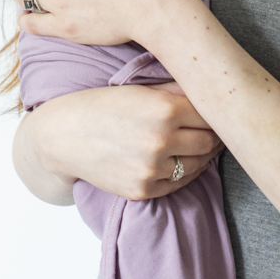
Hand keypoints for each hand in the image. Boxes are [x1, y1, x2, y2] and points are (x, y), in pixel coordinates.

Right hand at [16, 84, 223, 202]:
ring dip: (202, 155)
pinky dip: (183, 172)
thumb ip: (174, 90)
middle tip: (214, 129)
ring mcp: (151, 169)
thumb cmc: (98, 105)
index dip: (216, 111)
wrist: (61, 136)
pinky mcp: (143, 190)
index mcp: (163, 109)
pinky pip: (178, 184)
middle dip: (213, 135)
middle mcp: (161, 141)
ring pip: (198, 165)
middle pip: (210, 142)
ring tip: (198, 145)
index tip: (218, 110)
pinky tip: (179, 161)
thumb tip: (208, 89)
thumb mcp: (136, 89)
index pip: (211, 113)